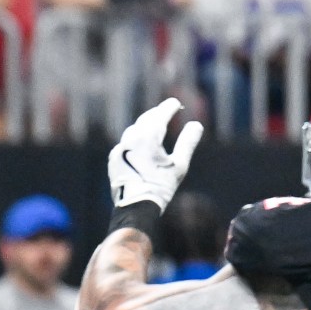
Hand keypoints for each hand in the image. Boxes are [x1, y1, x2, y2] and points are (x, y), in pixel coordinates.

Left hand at [108, 96, 203, 211]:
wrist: (136, 207)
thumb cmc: (161, 186)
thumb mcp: (179, 165)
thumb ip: (187, 142)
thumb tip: (196, 124)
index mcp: (148, 138)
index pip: (160, 114)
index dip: (169, 107)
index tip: (175, 103)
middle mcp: (131, 139)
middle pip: (145, 119)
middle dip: (157, 113)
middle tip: (166, 110)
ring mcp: (120, 149)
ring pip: (134, 130)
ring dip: (145, 125)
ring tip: (154, 124)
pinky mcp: (114, 159)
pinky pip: (125, 142)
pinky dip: (135, 138)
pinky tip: (140, 142)